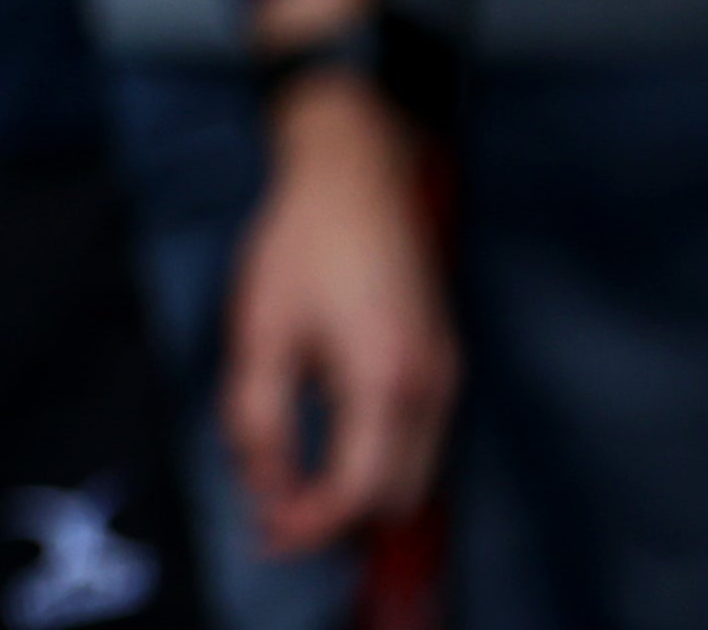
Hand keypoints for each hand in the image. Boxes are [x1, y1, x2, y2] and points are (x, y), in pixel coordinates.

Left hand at [221, 70, 456, 556]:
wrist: (356, 172)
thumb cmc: (301, 243)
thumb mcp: (260, 329)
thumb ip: (260, 415)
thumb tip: (265, 486)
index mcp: (387, 382)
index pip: (361, 492)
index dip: (313, 524)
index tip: (268, 535)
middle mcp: (432, 388)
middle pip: (397, 496)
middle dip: (337, 518)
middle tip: (273, 516)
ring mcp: (447, 375)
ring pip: (414, 471)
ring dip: (358, 489)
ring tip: (289, 479)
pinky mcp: (443, 362)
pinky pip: (418, 439)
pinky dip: (376, 458)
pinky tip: (325, 440)